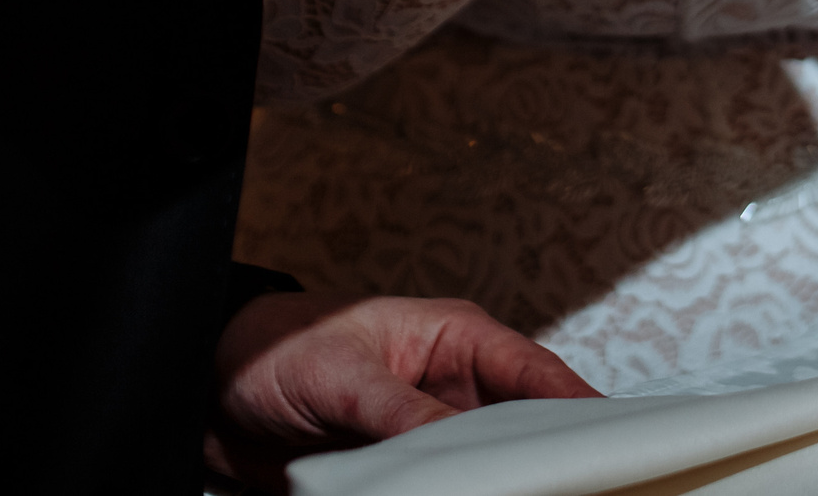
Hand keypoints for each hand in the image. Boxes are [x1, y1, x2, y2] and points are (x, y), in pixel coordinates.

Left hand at [205, 291, 597, 490]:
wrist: (208, 390)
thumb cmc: (275, 348)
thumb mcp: (342, 374)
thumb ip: (403, 411)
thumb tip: (457, 446)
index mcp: (454, 336)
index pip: (533, 371)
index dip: (576, 404)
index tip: (609, 439)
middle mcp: (452, 384)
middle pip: (521, 425)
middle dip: (544, 455)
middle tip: (576, 482)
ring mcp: (429, 429)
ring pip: (486, 465)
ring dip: (499, 483)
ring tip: (530, 495)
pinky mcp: (401, 469)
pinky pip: (445, 490)